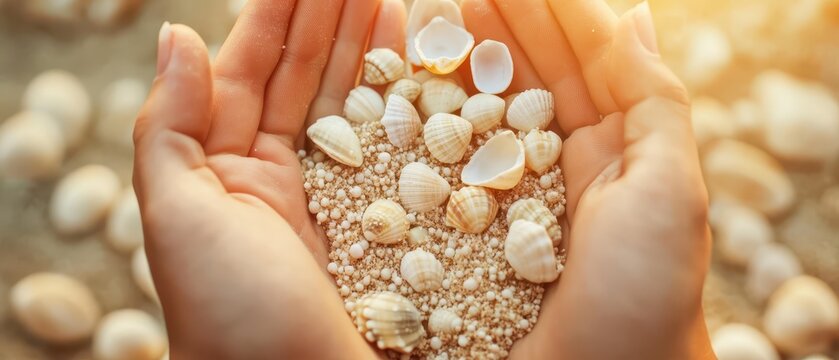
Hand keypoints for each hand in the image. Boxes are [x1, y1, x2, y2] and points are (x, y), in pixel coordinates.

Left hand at [132, 0, 405, 357]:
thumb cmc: (226, 310)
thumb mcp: (177, 215)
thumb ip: (169, 125)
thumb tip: (176, 36)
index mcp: (218, 168)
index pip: (246, 71)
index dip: (275, 17)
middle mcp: (271, 175)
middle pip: (299, 79)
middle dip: (327, 21)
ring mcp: (325, 197)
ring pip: (343, 106)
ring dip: (364, 50)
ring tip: (391, 4)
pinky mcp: (371, 221)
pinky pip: (382, 149)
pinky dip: (396, 104)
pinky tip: (413, 67)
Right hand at [458, 0, 715, 358]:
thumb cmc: (645, 292)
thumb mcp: (669, 188)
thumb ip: (651, 99)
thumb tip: (634, 16)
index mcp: (616, 150)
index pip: (582, 61)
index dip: (551, 13)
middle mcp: (562, 167)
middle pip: (530, 76)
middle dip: (501, 26)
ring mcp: (514, 197)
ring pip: (489, 112)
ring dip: (466, 61)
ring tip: (437, 18)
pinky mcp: (472, 231)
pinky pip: (454, 165)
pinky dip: (436, 123)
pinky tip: (415, 89)